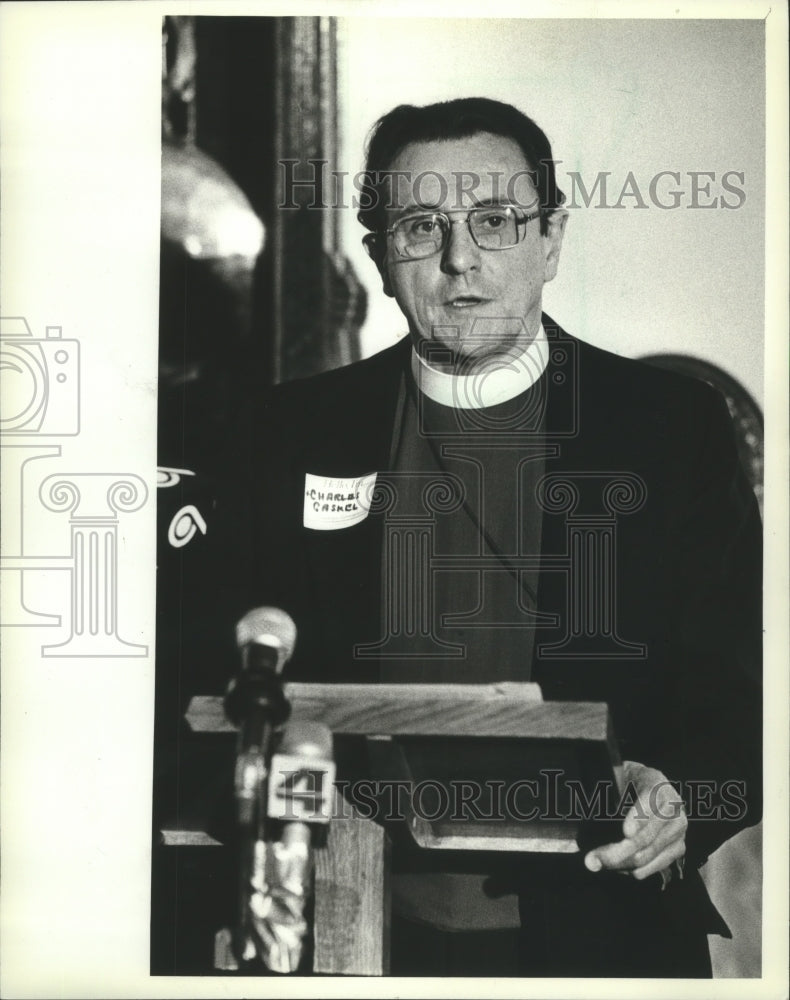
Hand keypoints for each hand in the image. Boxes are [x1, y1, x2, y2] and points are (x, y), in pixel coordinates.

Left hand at [583, 760, 686, 880]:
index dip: (638, 818)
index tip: (625, 832)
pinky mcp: (679, 847)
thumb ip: (604, 790)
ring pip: (648, 855)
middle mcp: (673, 807)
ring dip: (620, 864)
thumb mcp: (616, 775)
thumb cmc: (625, 780)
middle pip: (646, 837)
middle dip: (618, 851)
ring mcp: (678, 829)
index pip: (649, 801)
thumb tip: (584, 806)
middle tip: (592, 860)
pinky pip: (655, 866)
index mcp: (656, 782)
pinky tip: (617, 866)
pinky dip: (634, 869)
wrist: (650, 785)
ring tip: (597, 863)